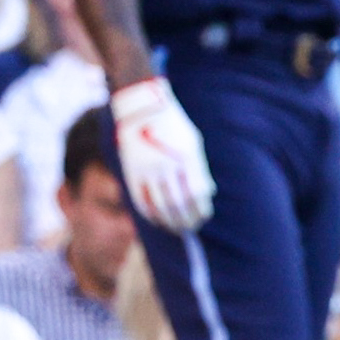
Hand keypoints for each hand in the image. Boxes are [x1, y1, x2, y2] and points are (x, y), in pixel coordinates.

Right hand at [112, 77, 215, 232]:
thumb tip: (207, 195)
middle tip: (192, 228)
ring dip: (170, 222)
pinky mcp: (132, 174)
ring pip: (160, 206)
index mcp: (187, 157)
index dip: (201, 210)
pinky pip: (141, 201)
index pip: (197, 193)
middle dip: (187, 220)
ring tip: (177, 228)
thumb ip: (199, 169)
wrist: (142, 111)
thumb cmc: (173, 127)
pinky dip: (151, 215)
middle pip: (179, 204)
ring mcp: (148, 170)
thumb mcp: (192, 144)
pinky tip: (158, 221)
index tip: (204, 217)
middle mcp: (168, 166)